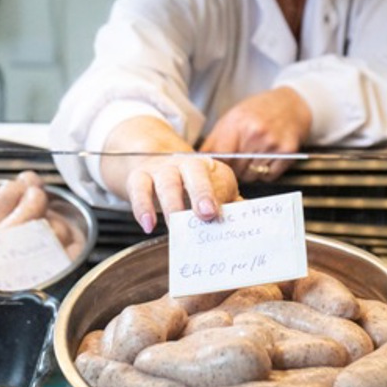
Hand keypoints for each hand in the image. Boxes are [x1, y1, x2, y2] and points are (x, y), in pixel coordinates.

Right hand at [99, 116, 238, 232]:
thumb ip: (227, 204)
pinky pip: (139, 190)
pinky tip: (148, 225)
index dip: (222, 195)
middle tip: (207, 215)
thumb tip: (247, 222)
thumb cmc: (188, 182)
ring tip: (175, 226)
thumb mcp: (209, 189)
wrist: (153, 160)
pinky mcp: (139, 177)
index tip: (224, 215)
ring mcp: (162, 170)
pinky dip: (143, 207)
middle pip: (195, 173)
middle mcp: (186, 164)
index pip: (219, 179)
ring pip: (167, 182)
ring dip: (172, 204)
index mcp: (209, 168)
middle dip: (202, 193)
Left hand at [200, 87, 311, 181]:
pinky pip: (268, 176)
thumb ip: (213, 142)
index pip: (221, 159)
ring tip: (255, 155)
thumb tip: (195, 162)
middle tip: (241, 157)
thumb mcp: (232, 118)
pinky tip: (267, 158)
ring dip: (251, 171)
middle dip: (236, 168)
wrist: (291, 104)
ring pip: (252, 175)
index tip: (220, 167)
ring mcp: (272, 143)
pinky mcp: (287, 152)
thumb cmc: (259, 111)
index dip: (220, 166)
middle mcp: (255, 133)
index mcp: (237, 123)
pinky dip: (266, 173)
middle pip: (236, 169)